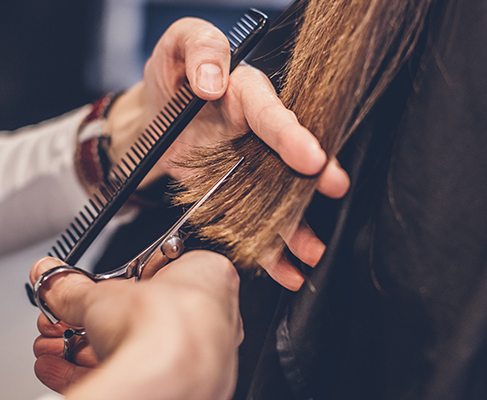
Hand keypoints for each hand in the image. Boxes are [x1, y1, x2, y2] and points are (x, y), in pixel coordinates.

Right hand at [30, 252, 242, 399]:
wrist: (167, 378)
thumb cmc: (165, 324)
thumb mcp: (102, 293)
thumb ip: (72, 287)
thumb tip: (51, 278)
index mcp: (209, 277)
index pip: (158, 273)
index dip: (116, 281)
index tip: (89, 286)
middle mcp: (212, 320)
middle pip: (140, 316)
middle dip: (90, 320)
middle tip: (63, 318)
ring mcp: (198, 358)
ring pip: (134, 349)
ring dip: (83, 346)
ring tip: (51, 343)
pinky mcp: (178, 387)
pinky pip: (131, 374)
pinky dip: (90, 370)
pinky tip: (57, 367)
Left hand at [106, 18, 349, 289]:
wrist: (151, 119)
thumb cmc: (170, 77)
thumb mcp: (177, 46)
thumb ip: (198, 49)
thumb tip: (212, 78)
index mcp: (248, 94)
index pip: (273, 113)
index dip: (292, 135)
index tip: (311, 157)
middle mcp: (257, 133)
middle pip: (289, 159)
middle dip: (313, 179)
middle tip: (334, 191)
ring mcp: (249, 167)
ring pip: (278, 198)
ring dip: (295, 226)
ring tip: (310, 252)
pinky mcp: (234, 193)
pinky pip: (254, 221)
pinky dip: (268, 248)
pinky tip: (283, 269)